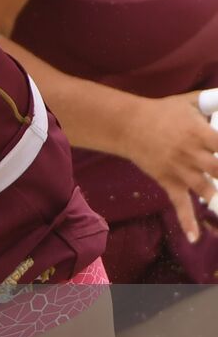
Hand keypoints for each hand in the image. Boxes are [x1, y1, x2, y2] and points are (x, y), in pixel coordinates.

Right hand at [119, 92, 217, 242]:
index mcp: (199, 132)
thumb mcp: (189, 102)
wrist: (127, 125)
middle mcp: (190, 153)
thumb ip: (214, 99)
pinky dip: (187, 221)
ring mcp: (179, 169)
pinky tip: (194, 237)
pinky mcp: (168, 181)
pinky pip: (179, 204)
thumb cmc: (162, 112)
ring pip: (206, 189)